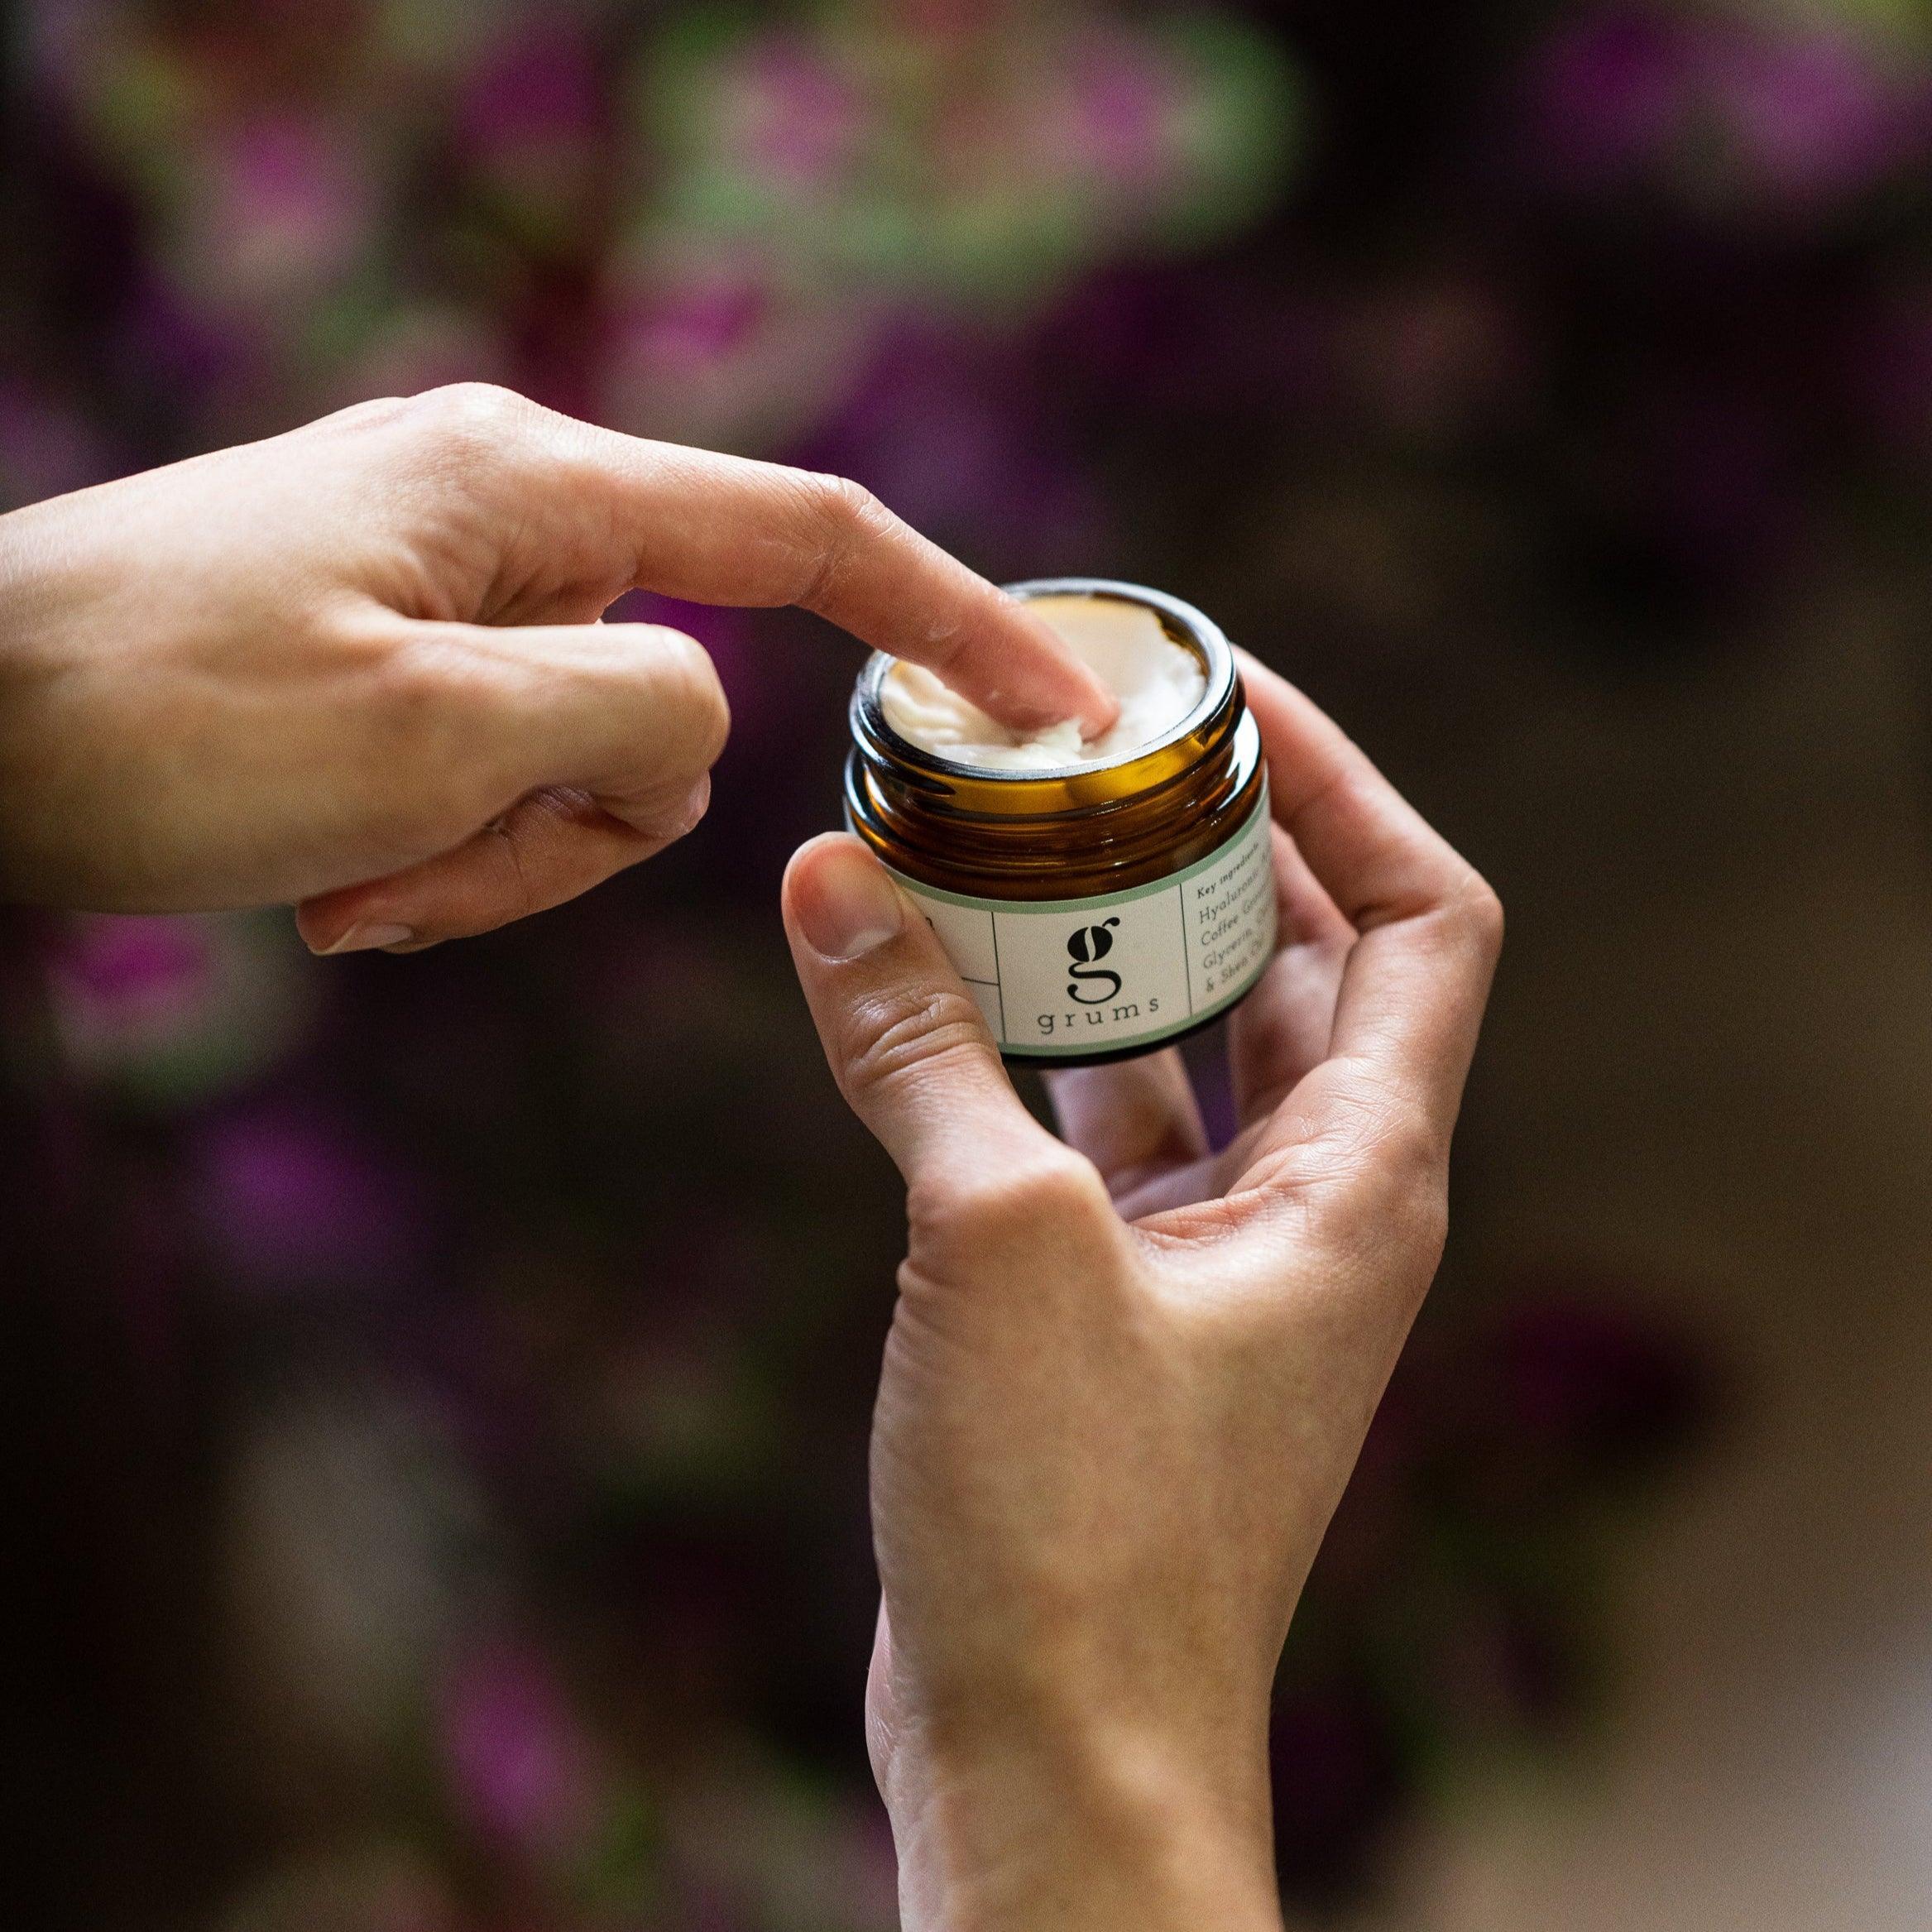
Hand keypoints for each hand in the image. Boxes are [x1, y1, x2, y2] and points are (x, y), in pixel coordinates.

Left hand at [0, 384, 1114, 950]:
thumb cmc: (157, 713)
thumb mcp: (430, 730)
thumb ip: (634, 713)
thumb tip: (701, 720)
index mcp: (536, 489)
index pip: (811, 539)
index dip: (956, 622)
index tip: (1057, 712)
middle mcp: (508, 518)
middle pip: (674, 705)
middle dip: (582, 833)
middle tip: (431, 872)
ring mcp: (448, 590)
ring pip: (583, 770)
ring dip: (494, 863)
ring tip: (351, 886)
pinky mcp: (397, 654)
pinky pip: (495, 783)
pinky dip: (439, 858)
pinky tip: (328, 886)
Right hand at [780, 651, 1501, 1930]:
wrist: (1053, 1751)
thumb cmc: (1079, 1526)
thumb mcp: (997, 1243)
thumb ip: (916, 1049)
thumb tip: (830, 880)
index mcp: (1361, 1173)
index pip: (1424, 918)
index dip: (1343, 785)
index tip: (1223, 696)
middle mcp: (1316, 1204)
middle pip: (1298, 962)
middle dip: (1202, 847)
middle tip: (1082, 750)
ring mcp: (1219, 1258)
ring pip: (1184, 1047)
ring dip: (1104, 949)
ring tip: (998, 851)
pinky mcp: (1121, 1308)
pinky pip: (1095, 1132)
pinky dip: (1030, 1055)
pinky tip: (935, 1000)